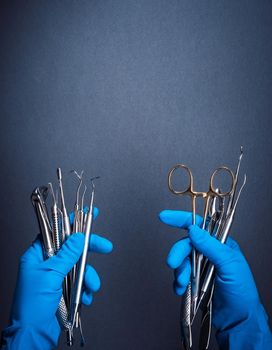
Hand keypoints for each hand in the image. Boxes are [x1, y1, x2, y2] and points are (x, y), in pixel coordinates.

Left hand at [2, 207, 112, 348]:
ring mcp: (56, 277)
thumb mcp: (51, 275)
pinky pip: (80, 282)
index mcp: (37, 255)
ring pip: (79, 267)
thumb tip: (77, 237)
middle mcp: (47, 263)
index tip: (87, 214)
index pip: (56, 231)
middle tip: (105, 247)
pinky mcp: (63, 289)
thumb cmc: (32, 306)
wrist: (33, 334)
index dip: (71, 221)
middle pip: (72, 248)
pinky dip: (85, 289)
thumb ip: (66, 254)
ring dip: (88, 277)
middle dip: (88, 250)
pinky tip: (84, 297)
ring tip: (91, 287)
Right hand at [159, 210, 271, 347]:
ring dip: (179, 271)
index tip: (165, 217)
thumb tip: (194, 230)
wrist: (238, 321)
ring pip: (182, 261)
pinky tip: (181, 289)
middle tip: (172, 263)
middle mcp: (209, 253)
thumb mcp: (230, 265)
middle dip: (178, 254)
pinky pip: (180, 276)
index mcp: (220, 244)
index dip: (181, 219)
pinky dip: (177, 282)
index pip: (200, 225)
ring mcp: (201, 267)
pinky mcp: (195, 281)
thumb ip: (211, 246)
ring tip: (182, 283)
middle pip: (186, 244)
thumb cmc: (241, 292)